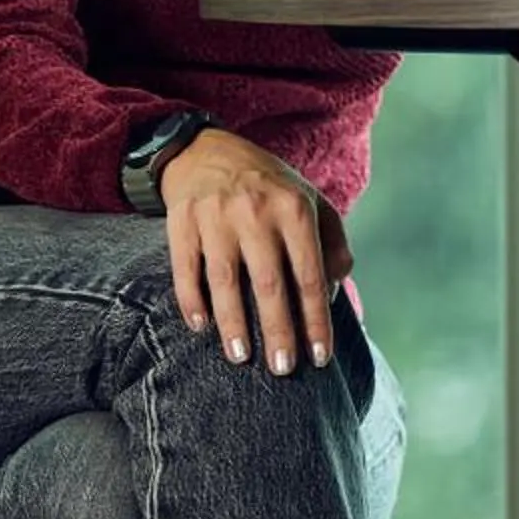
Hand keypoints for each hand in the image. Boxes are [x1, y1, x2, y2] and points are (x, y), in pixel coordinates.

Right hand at [158, 127, 354, 375]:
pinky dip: (191, 300)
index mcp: (294, 210)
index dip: (316, 319)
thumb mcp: (309, 200)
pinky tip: (199, 327)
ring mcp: (216, 218)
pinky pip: (185, 269)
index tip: (320, 357)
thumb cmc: (268, 186)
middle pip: (270, 285)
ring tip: (240, 358)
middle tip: (283, 368)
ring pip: (225, 282)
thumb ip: (332, 241)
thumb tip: (336, 288)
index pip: (310, 276)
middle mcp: (256, 213)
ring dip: (233, 324)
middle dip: (278, 331)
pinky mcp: (182, 222)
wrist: (207, 150)